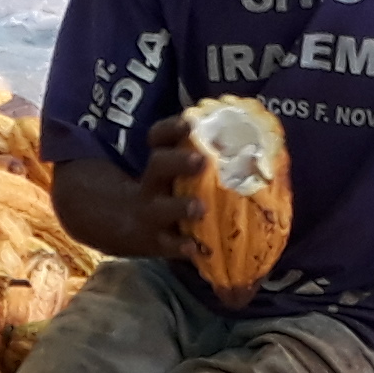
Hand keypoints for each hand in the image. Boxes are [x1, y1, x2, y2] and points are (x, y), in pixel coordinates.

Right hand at [133, 109, 198, 263]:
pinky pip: (166, 245)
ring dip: (181, 208)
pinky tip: (193, 249)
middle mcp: (152, 185)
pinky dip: (179, 247)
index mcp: (158, 162)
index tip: (189, 123)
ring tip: (200, 208)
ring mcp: (150, 214)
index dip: (171, 129)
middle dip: (179, 163)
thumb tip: (255, 142)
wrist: (118, 223)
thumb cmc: (161, 192)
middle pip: (158, 167)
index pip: (158, 138)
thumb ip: (196, 159)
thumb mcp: (167, 172)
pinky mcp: (154, 242)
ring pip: (162, 208)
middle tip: (202, 161)